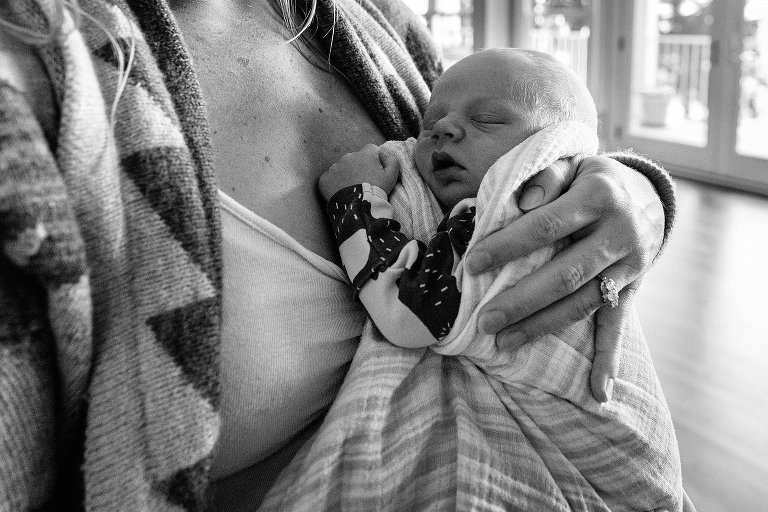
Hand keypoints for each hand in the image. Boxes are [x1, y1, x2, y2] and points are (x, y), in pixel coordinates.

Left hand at [318, 144, 398, 200]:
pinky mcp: (325, 178)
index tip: (375, 171)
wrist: (357, 207)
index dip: (374, 159)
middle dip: (359, 167)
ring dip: (346, 175)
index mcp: (365, 154)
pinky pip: (330, 178)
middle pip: (355, 159)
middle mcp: (348, 156)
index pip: (371, 149)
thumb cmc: (376, 190)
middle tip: (363, 183)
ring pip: (342, 168)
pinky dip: (334, 184)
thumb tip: (389, 155)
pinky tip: (341, 193)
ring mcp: (335, 167)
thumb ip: (393, 161)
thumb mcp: (392, 177)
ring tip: (352, 189)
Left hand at [466, 155, 664, 401]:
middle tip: (485, 320)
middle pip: (564, 274)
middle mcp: (619, 234)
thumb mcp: (572, 164)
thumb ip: (546, 176)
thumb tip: (521, 200)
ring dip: (543, 327)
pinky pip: (618, 326)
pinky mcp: (632, 289)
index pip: (544, 226)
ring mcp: (629, 266)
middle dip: (521, 300)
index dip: (507, 246)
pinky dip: (608, 360)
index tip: (473, 265)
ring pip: (582, 304)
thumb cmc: (591, 180)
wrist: (647, 195)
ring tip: (505, 343)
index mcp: (598, 197)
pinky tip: (598, 392)